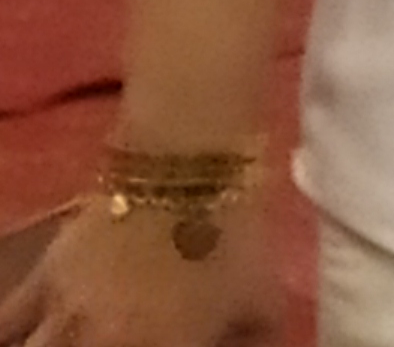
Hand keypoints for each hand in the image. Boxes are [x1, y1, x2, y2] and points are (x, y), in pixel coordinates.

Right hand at [0, 192, 283, 346]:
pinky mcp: (42, 281)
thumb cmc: (232, 239)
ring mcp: (63, 317)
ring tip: (83, 335)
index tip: (171, 344)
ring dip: (55, 345)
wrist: (185, 170)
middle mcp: (100, 344)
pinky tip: (34, 331)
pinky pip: (9, 322)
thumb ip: (253, 345)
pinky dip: (16, 330)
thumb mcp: (260, 301)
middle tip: (122, 338)